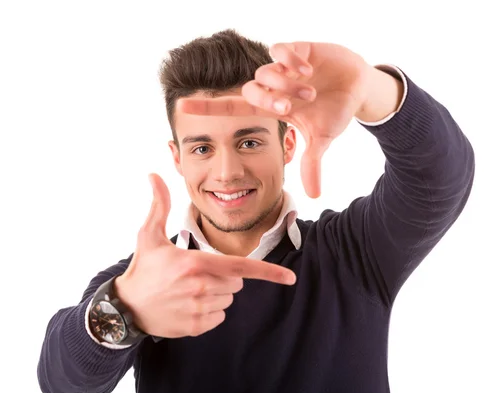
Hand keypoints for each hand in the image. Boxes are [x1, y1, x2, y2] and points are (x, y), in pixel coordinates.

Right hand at [114, 173, 296, 338]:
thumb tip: (153, 175)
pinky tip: (188, 305)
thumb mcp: (148, 235)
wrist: (126, 308)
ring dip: (217, 294)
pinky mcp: (197, 326)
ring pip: (229, 299)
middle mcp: (201, 288)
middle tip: (196, 274)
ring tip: (188, 290)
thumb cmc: (142, 268)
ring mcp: (200, 309)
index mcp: (195, 263)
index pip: (241, 267)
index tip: (290, 278)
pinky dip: (210, 311)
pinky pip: (220, 317)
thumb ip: (159, 204)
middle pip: (237, 282)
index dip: (269, 272)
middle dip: (224, 276)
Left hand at [178, 42, 371, 198]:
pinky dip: (290, 61)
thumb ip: (312, 162)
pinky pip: (280, 50)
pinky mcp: (297, 49)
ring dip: (285, 85)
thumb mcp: (322, 138)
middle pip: (251, 90)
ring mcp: (283, 68)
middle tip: (291, 108)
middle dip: (269, 100)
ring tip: (309, 92)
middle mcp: (272, 87)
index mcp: (271, 106)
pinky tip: (307, 70)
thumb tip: (314, 195)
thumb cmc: (334, 111)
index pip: (232, 107)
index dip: (207, 108)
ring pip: (265, 72)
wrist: (358, 86)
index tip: (180, 107)